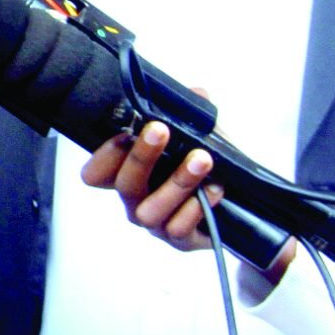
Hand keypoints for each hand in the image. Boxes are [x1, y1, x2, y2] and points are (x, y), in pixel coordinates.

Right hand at [81, 120, 298, 272]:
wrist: (240, 203)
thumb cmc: (205, 166)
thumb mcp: (199, 134)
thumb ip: (192, 113)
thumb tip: (196, 94)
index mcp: (130, 175)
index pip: (95, 174)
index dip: (103, 157)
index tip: (124, 134)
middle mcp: (137, 201)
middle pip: (125, 186)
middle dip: (141, 157)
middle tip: (160, 130)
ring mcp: (156, 223)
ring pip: (150, 211)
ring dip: (176, 183)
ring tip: (202, 159)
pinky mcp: (180, 241)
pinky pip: (178, 230)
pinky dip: (196, 208)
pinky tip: (215, 188)